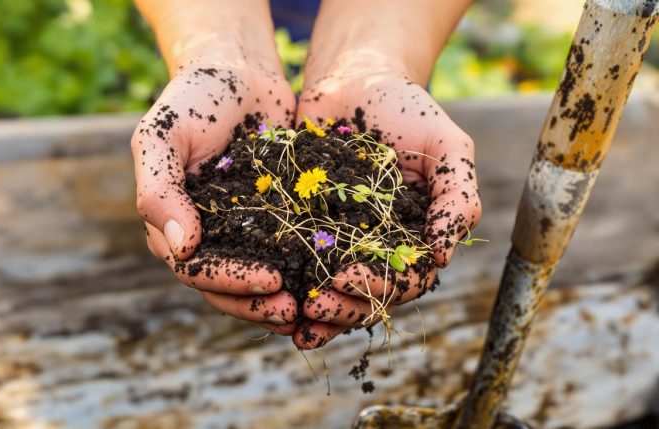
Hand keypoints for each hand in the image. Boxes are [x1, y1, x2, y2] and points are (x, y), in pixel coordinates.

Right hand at [132, 0, 299, 331]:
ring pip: (257, 278)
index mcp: (172, 225)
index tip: (270, 282)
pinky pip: (287, 250)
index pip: (197, 270)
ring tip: (311, 308)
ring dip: (280, 298)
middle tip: (293, 310)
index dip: (231, 282)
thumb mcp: (162, 138)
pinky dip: (303, 269)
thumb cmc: (192, 100)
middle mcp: (206, 235)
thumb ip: (159, 191)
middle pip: (227, 287)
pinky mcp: (275, 217)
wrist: (238, 70)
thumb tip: (181, 248)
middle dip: (258, 303)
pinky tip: (328, 278)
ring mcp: (241, 229)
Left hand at [292, 63, 480, 348]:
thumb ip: (456, 197)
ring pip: (332, 290)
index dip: (379, 288)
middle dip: (343, 306)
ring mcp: (338, 238)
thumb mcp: (447, 147)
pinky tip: (270, 296)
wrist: (354, 78)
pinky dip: (286, 285)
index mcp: (413, 236)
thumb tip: (442, 254)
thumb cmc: (406, 110)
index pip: (404, 280)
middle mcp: (376, 245)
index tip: (347, 278)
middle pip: (366, 295)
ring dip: (317, 312)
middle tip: (316, 306)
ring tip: (295, 320)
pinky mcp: (302, 225)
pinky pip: (295, 262)